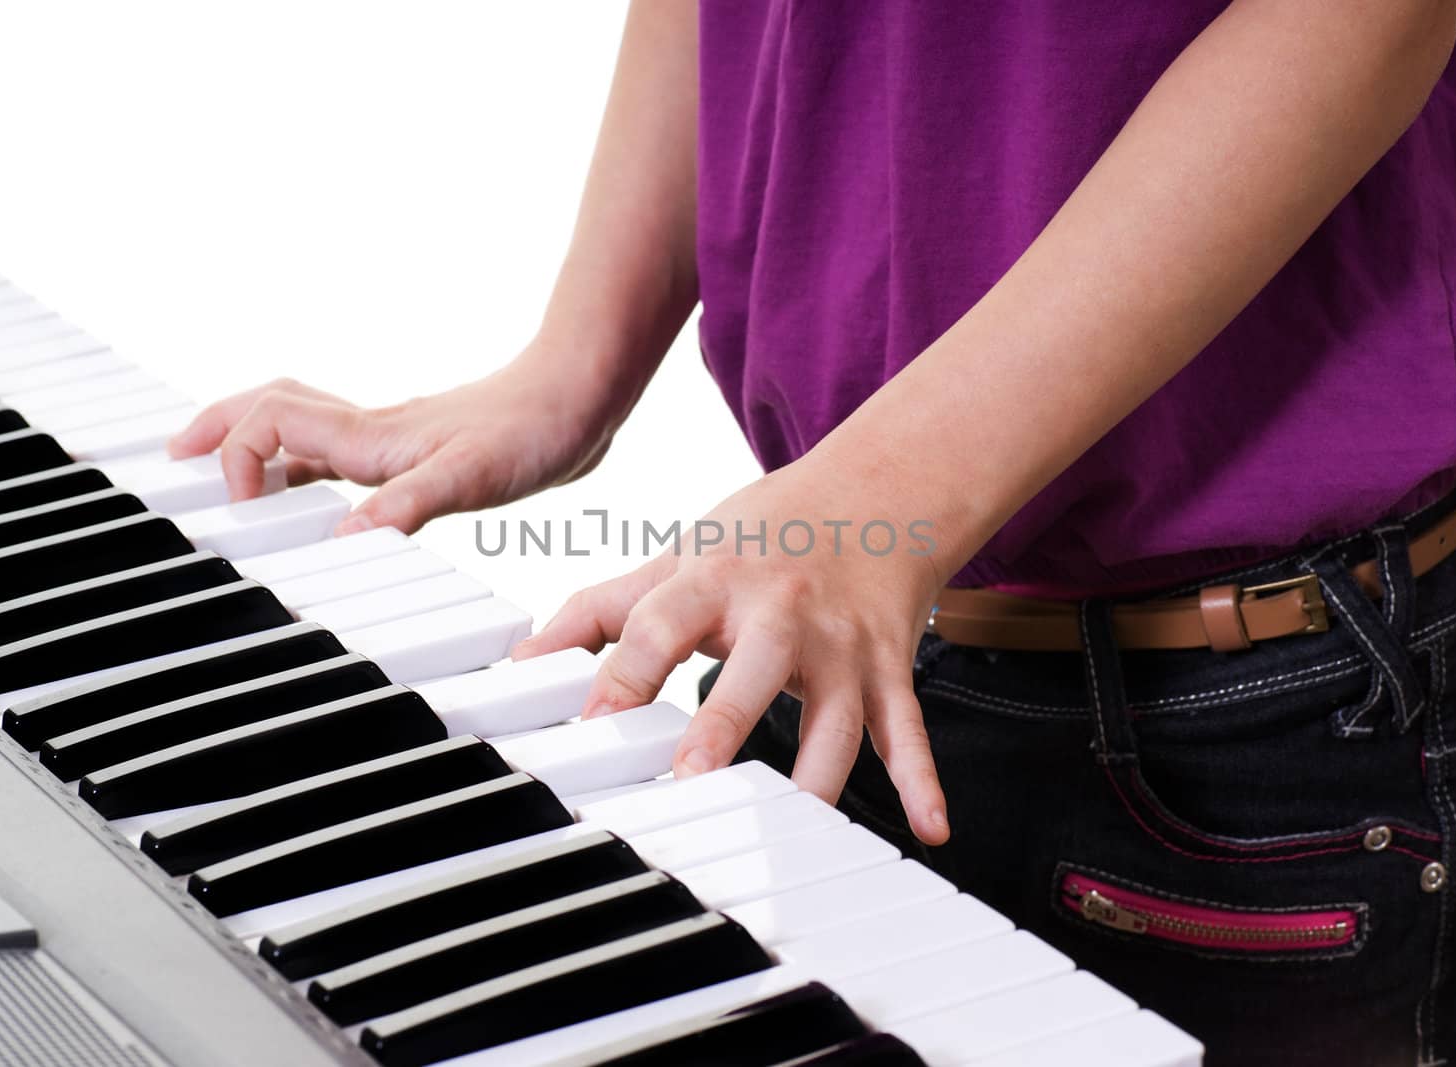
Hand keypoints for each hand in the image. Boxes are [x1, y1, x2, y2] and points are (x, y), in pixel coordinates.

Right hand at [167, 346, 617, 533]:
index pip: (269, 427)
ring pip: (298, 426)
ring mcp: (391, 437)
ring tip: (222, 477)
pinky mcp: (416, 449)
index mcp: (371, 436)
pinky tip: (312, 496)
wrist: (580, 398)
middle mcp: (370, 431)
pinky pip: (339, 450)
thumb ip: (403, 506)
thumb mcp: (470, 478)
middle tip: (174, 456)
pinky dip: (305, 465)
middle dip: (214, 428)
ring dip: (252, 443)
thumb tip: (341, 540)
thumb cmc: (532, 430)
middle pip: (267, 409)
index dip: (236, 458)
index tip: (236, 510)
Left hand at [514, 453, 951, 844]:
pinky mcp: (887, 670)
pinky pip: (906, 730)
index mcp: (716, 581)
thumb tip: (524, 660)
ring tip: (794, 833)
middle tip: (693, 780)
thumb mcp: (678, 557)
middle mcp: (782, 614)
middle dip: (724, 725)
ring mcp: (841, 647)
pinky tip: (932, 828)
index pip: (660, 627)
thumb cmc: (763, 535)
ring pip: (835, 719)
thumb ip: (601, 610)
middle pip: (752, 672)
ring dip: (817, 778)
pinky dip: (922, 779)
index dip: (623, 675)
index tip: (592, 725)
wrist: (874, 495)